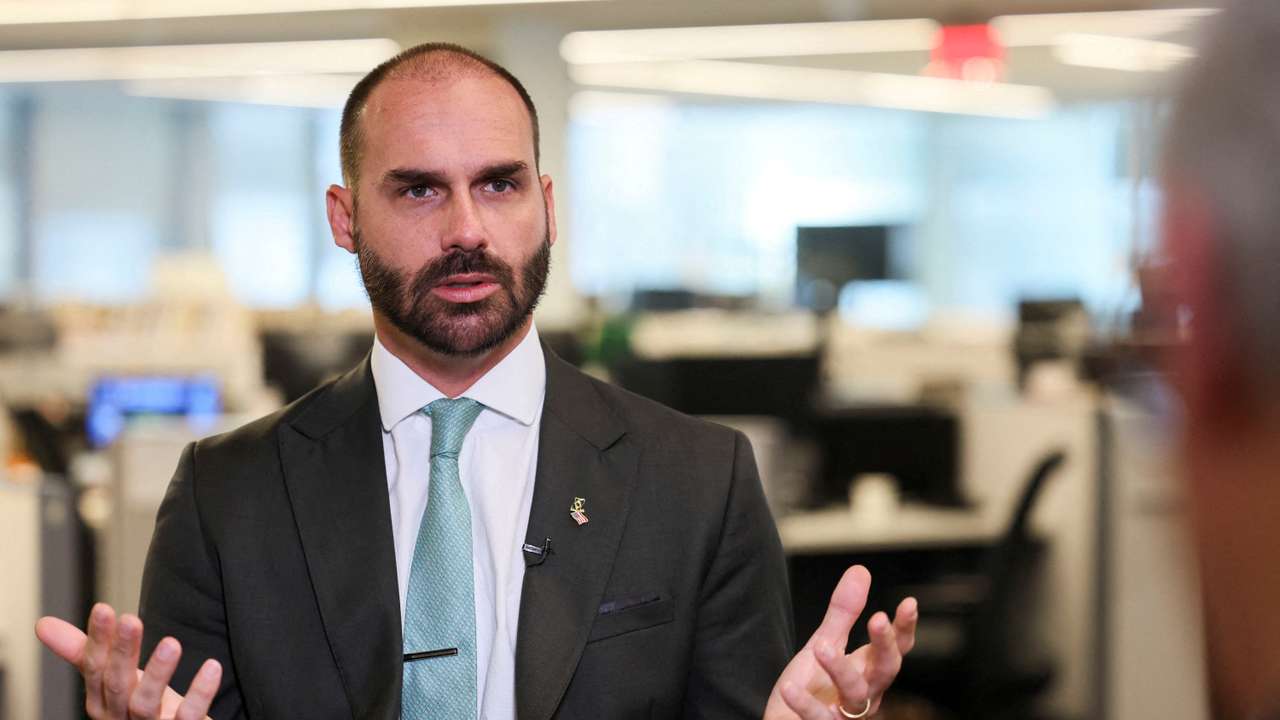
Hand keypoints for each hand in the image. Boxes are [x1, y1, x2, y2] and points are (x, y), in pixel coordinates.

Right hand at [35, 603, 220, 719]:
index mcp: (103, 702)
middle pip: (118, 684)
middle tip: (131, 620)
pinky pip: (189, 716)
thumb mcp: (113, 678)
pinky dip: (200, 693)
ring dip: (157, 673)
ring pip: (146, 703)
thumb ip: (84, 652)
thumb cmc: (141, 706)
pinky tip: (212, 667)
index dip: (97, 641)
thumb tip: (43, 623)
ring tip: (172, 643)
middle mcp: (121, 717)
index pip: (94, 669)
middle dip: (122, 653)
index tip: (104, 608)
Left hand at [765, 566, 916, 718]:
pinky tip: (789, 687)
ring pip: (855, 694)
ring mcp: (846, 714)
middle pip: (885, 670)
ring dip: (840, 669)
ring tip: (820, 646)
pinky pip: (818, 718)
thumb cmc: (814, 687)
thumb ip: (843, 613)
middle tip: (878, 618)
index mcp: (868, 670)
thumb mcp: (826, 643)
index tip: (909, 602)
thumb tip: (861, 570)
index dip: (904, 628)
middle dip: (884, 645)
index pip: (895, 649)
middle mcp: (865, 693)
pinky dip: (805, 704)